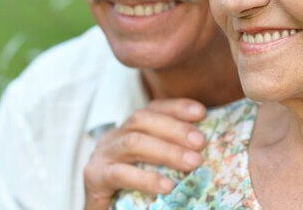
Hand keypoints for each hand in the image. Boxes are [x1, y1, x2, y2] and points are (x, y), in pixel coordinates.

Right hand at [83, 98, 207, 209]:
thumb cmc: (135, 194)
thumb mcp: (156, 169)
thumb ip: (174, 156)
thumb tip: (207, 150)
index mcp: (129, 130)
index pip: (153, 109)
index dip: (176, 107)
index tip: (201, 113)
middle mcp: (113, 137)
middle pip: (143, 120)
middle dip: (175, 128)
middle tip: (201, 143)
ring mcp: (102, 156)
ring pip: (133, 142)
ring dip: (166, 150)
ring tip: (192, 162)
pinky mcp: (94, 177)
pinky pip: (120, 173)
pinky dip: (146, 178)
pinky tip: (166, 186)